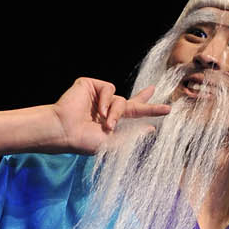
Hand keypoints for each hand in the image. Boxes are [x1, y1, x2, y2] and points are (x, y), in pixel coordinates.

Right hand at [51, 78, 169, 154]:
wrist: (65, 131)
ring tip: (106, 124)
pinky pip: (109, 88)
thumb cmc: (84, 141)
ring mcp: (98, 96)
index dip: (147, 109)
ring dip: (116, 112)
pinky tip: (98, 111)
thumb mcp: (112, 142)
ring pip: (121, 99)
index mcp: (111, 121)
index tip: (164, 108)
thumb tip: (151, 129)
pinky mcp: (90, 85)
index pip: (131, 114)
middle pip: (131, 102)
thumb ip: (132, 135)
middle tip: (164, 106)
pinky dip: (107, 100)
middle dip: (146, 103)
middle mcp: (106, 107)